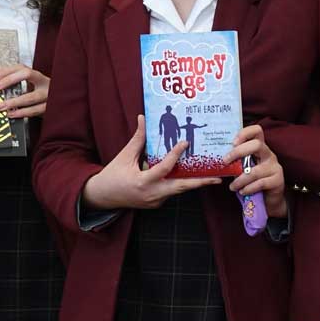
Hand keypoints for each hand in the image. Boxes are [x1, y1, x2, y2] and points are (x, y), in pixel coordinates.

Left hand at [0, 65, 51, 119]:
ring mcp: (49, 95)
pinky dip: (22, 112)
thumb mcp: (31, 87)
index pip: (22, 67)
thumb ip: (16, 83)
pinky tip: (12, 114)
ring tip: (1, 106)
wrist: (60, 104)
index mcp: (38, 76)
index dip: (8, 70)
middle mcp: (44, 82)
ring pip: (31, 95)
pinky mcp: (50, 108)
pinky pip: (35, 110)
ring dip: (14, 101)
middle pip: (27, 75)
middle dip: (9, 80)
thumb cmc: (40, 96)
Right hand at [81, 115, 220, 210]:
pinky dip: (181, 182)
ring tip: (211, 174)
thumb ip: (137, 139)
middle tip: (217, 178)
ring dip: (193, 181)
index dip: (175, 155)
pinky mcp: (157, 202)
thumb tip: (142, 118)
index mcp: (142, 182)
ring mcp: (156, 201)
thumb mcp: (124, 156)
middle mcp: (152, 194)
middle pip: (181, 188)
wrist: (102, 197)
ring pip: (178, 189)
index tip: (185, 143)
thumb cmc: (112, 175)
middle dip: (200, 182)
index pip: (164, 168)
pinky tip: (191, 175)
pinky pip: (172, 191)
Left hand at [227, 124, 287, 218]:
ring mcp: (275, 167)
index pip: (257, 131)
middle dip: (238, 152)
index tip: (232, 143)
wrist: (269, 199)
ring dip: (240, 180)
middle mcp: (269, 154)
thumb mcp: (244, 168)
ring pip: (255, 170)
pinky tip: (242, 191)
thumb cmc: (253, 181)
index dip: (245, 133)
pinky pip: (260, 183)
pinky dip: (248, 188)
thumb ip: (237, 162)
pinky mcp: (278, 180)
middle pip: (256, 145)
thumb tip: (220, 160)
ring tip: (232, 187)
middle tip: (225, 161)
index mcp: (260, 148)